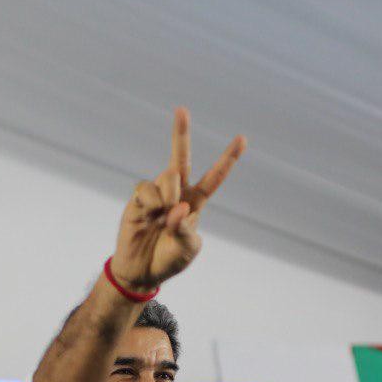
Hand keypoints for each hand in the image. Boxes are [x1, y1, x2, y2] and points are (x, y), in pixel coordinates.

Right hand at [108, 107, 245, 291]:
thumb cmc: (169, 260)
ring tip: (165, 214)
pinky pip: (147, 188)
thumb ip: (186, 228)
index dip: (228, 159)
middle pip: (180, 159)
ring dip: (170, 194)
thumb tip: (177, 207)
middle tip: (182, 110)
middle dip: (180, 134)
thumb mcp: (187, 249)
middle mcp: (176, 193)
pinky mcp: (138, 200)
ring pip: (168, 176)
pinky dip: (153, 201)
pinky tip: (150, 214)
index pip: (214, 178)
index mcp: (195, 203)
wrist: (141, 272)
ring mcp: (156, 195)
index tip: (243, 138)